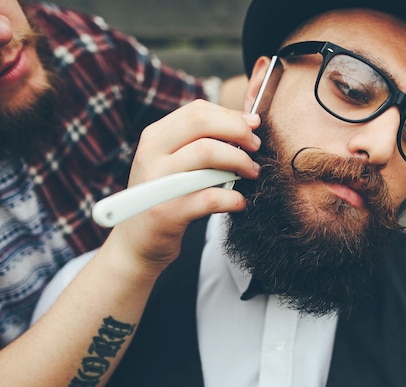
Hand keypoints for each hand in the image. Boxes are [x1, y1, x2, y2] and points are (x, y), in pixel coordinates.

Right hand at [107, 100, 260, 273]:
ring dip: (239, 162)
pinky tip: (240, 203)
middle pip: (202, 123)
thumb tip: (249, 122)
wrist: (137, 244)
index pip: (197, 111)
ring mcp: (157, 182)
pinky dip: (233, 198)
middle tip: (255, 148)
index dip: (231, 116)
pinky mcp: (167, 212)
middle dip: (238, 131)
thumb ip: (201, 143)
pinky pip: (211, 196)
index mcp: (154, 138)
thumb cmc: (167, 200)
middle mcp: (151, 154)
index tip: (252, 128)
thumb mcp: (174, 165)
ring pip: (207, 153)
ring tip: (252, 174)